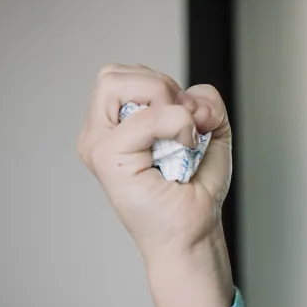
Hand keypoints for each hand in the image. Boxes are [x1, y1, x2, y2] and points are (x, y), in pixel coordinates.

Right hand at [77, 64, 232, 259]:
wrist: (194, 232)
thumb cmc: (194, 188)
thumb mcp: (210, 130)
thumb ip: (205, 101)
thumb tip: (194, 101)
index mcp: (112, 126)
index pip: (123, 75)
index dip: (162, 85)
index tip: (183, 119)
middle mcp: (97, 133)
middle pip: (112, 73)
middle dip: (161, 87)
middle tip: (182, 124)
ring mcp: (96, 144)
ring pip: (117, 82)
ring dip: (166, 103)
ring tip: (180, 137)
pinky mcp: (107, 156)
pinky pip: (146, 117)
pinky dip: (177, 123)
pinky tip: (185, 147)